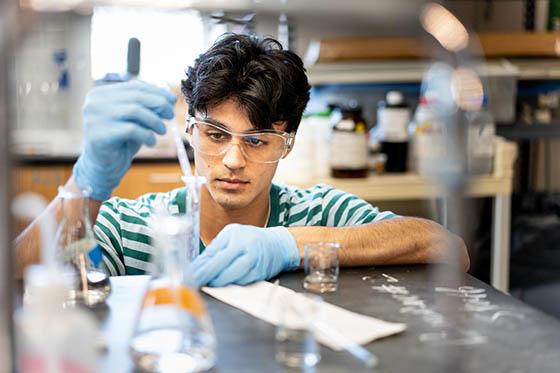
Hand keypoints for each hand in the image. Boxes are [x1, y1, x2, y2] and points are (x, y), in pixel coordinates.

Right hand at [73, 80, 175, 199]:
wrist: (105, 166)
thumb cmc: (122, 140)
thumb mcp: (136, 119)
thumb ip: (147, 107)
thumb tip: (169, 98)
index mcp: (102, 93)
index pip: (134, 86)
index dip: (156, 91)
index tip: (172, 99)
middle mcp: (95, 102)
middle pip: (136, 96)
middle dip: (159, 104)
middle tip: (171, 115)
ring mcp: (94, 117)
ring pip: (135, 111)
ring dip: (154, 121)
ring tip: (162, 131)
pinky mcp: (99, 134)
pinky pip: (131, 130)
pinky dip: (147, 135)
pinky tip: (151, 142)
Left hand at [193, 224, 300, 286]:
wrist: (278, 245)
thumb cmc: (250, 240)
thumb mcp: (232, 237)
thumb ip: (216, 250)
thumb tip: (197, 266)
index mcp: (234, 234)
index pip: (213, 252)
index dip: (199, 265)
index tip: (188, 274)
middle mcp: (244, 245)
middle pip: (220, 263)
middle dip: (205, 275)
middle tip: (194, 283)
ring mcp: (254, 259)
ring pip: (231, 275)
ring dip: (218, 282)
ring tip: (209, 284)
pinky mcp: (259, 273)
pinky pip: (241, 282)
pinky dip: (231, 284)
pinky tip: (224, 285)